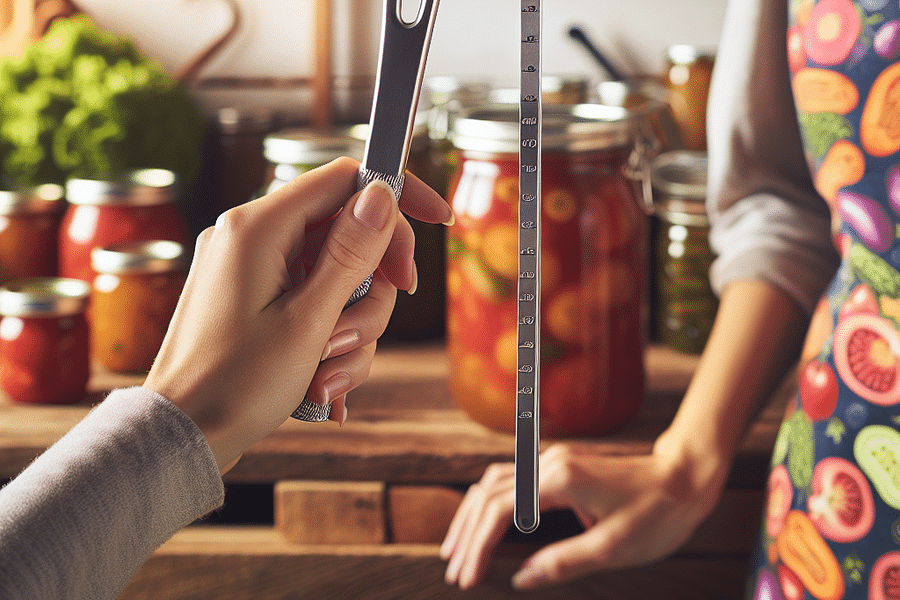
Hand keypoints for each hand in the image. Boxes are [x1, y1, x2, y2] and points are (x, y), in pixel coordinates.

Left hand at [144, 157, 451, 472]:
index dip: (396, 197)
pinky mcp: (253, 298)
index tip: (439, 222)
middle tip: (362, 335)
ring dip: (349, 329)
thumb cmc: (235, 388)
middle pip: (347, 236)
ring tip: (327, 376)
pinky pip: (313, 301)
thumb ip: (350, 253)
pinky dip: (328, 339)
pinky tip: (320, 385)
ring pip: (337, 277)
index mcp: (258, 228)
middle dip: (369, 292)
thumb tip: (381, 194)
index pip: (345, 180)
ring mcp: (251, 269)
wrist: (181, 439)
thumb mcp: (309, 321)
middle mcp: (251, 237)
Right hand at [440, 439, 726, 589]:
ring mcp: (554, 460)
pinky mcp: (561, 465)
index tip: (467, 576)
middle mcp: (550, 463)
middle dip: (467, 532)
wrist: (687, 475)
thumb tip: (522, 578)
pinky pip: (513, 481)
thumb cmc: (658, 513)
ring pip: (495, 482)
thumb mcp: (613, 548)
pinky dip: (493, 503)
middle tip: (453, 567)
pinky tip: (488, 524)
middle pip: (488, 493)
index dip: (479, 546)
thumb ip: (562, 563)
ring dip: (474, 515)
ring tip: (459, 547)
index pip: (500, 510)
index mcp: (561, 481)